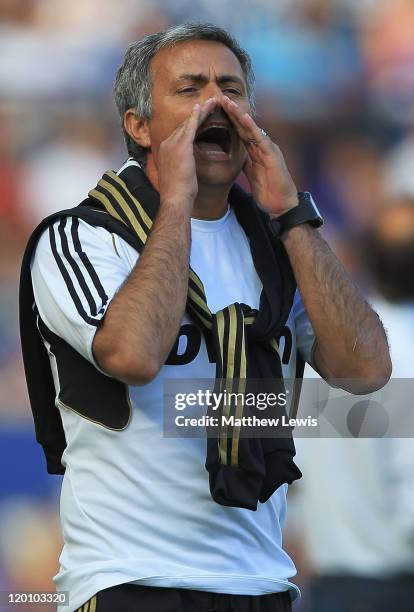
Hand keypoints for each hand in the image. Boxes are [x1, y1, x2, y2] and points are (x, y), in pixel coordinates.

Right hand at [157, 98, 216, 210]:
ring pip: (189, 123)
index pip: (180, 133)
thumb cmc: (179, 193)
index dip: (191, 124)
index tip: (200, 117)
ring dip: (201, 111)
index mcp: (166, 151)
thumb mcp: (178, 176)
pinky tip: (204, 107)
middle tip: (208, 103)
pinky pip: (191, 126)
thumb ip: (181, 166)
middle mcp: (167, 144)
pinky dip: (198, 116)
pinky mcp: (181, 146)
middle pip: (184, 125)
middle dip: (197, 114)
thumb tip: (186, 167)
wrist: (175, 199)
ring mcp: (172, 144)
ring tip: (212, 102)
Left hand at [221, 96, 297, 217]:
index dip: (228, 121)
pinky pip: (261, 138)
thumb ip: (244, 161)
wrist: (281, 205)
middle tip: (218, 98)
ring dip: (239, 114)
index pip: (239, 132)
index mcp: (255, 151)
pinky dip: (252, 127)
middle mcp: (262, 146)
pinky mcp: (272, 155)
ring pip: (251, 127)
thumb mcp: (251, 174)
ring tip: (227, 102)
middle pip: (244, 125)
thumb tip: (233, 155)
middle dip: (231, 112)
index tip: (214, 111)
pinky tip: (243, 117)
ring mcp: (268, 148)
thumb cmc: (268, 191)